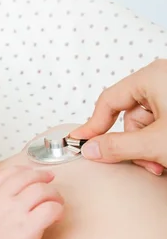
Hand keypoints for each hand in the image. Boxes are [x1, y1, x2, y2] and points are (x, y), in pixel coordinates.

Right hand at [0, 165, 63, 238]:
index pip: (10, 172)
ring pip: (42, 190)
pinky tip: (57, 216)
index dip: (27, 171)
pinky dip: (58, 209)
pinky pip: (51, 208)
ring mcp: (14, 214)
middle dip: (43, 178)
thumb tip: (21, 176)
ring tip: (56, 202)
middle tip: (51, 183)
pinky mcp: (29, 228)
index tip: (36, 175)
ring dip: (54, 194)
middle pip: (28, 177)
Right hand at [71, 59, 166, 174]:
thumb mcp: (155, 143)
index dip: (93, 125)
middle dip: (133, 144)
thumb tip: (91, 148)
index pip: (108, 101)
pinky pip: (158, 123)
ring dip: (147, 147)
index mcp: (153, 76)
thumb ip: (118, 146)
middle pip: (127, 116)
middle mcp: (161, 79)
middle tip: (144, 161)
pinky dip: (159, 142)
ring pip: (144, 124)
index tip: (81, 142)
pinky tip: (166, 155)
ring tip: (161, 161)